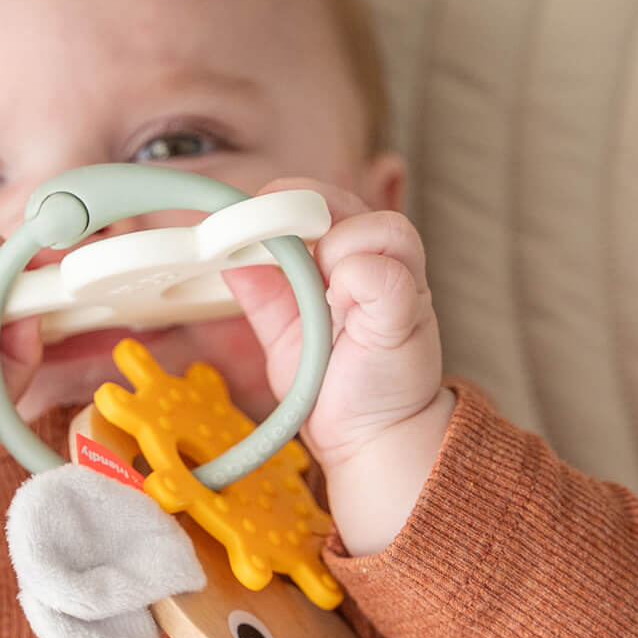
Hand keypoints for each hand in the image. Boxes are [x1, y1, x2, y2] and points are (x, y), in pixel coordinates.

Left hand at [224, 179, 448, 478]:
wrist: (369, 438)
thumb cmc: (332, 385)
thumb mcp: (283, 334)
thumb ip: (263, 295)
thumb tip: (228, 259)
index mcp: (348, 260)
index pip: (322, 201)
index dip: (287, 200)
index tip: (251, 213)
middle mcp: (379, 263)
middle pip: (348, 202)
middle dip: (305, 215)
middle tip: (278, 246)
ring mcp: (401, 284)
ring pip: (377, 227)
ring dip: (335, 249)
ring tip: (320, 293)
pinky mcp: (408, 312)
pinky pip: (386, 272)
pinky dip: (356, 278)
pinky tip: (340, 305)